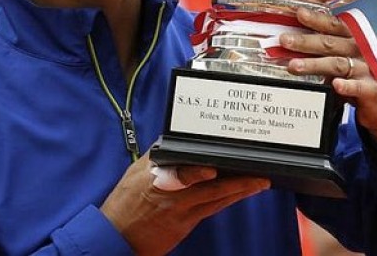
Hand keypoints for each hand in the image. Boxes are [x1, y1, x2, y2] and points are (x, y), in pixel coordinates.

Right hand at [100, 152, 269, 254]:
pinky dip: (228, 200)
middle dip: (235, 180)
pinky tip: (242, 194)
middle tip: (258, 174)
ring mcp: (180, 210)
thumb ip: (157, 156)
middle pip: (209, 185)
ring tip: (259, 182)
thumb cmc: (125, 202)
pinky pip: (211, 209)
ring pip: (216, 198)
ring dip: (239, 190)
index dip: (197, 171)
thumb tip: (173, 140)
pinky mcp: (185, 223)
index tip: (213, 169)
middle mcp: (171, 193)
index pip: (181, 169)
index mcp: (156, 175)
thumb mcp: (136, 172)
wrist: (116, 236)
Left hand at [279, 8, 376, 134]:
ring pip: (338, 64)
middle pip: (330, 43)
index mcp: (352, 39)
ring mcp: (367, 70)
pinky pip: (359, 87)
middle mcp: (360, 51)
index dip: (317, 19)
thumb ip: (320, 50)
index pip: (333, 25)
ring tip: (294, 66)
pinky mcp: (372, 90)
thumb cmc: (356, 76)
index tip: (298, 13)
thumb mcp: (340, 59)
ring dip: (315, 64)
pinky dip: (348, 86)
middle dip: (306, 41)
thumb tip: (287, 43)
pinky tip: (336, 84)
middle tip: (284, 40)